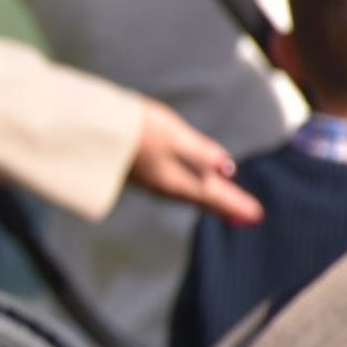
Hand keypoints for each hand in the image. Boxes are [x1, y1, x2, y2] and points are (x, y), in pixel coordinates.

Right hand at [127, 100, 263, 226]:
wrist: (89, 132)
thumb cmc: (135, 130)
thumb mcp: (174, 136)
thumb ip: (200, 152)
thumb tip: (227, 167)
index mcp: (176, 180)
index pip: (214, 195)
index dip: (236, 204)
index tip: (258, 216)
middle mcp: (165, 186)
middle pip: (202, 197)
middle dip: (225, 205)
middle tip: (247, 216)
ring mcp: (151, 180)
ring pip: (188, 193)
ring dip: (209, 199)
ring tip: (225, 205)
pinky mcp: (141, 173)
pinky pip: (176, 187)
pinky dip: (192, 190)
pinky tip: (192, 186)